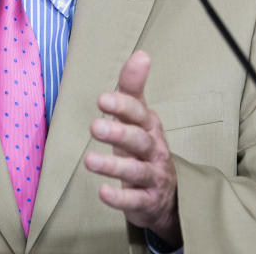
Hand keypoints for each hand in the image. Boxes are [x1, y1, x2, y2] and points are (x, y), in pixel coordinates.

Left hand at [84, 51, 181, 247]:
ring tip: (88, 161)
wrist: (166, 194)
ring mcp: (152, 176)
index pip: (138, 113)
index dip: (122, 105)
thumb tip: (141, 54)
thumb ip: (133, 88)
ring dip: (113, 166)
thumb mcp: (139, 118)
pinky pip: (135, 200)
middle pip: (138, 140)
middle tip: (94, 127)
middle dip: (118, 133)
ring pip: (135, 171)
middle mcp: (153, 150)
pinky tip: (102, 193)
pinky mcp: (147, 201)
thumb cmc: (144, 147)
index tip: (103, 99)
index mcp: (149, 126)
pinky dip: (120, 198)